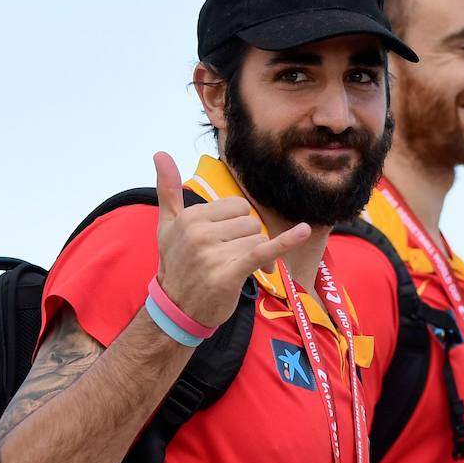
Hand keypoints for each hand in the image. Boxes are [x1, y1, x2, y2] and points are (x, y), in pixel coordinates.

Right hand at [153, 152, 309, 326]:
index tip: (224, 242)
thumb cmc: (176, 264)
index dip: (237, 224)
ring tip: (234, 270)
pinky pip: (263, 251)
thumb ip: (168, 190)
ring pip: (258, 239)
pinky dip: (286, 241)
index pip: (237, 206)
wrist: (177, 309)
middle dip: (247, 239)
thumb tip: (160, 153)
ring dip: (254, 255)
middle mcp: (199, 233)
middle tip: (228, 258)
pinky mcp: (229, 273)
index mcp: (189, 217)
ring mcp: (213, 253)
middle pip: (250, 222)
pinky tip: (303, 231)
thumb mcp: (167, 226)